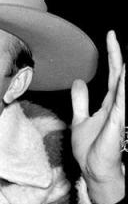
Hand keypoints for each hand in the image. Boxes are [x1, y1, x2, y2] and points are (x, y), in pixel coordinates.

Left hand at [70, 30, 124, 203]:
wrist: (93, 168)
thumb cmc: (90, 149)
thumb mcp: (80, 120)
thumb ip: (80, 101)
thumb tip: (79, 82)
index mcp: (109, 103)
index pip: (113, 73)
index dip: (112, 55)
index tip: (111, 36)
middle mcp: (117, 104)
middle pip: (120, 74)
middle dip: (117, 54)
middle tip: (113, 35)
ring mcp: (120, 111)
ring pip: (124, 84)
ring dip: (123, 69)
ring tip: (121, 48)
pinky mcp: (119, 120)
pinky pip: (122, 99)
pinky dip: (123, 85)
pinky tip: (123, 72)